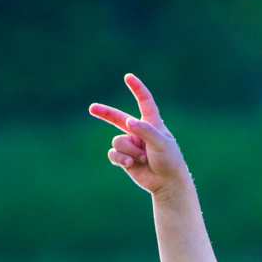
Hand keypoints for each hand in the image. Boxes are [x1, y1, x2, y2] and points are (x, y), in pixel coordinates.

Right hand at [89, 74, 188, 197]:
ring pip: (118, 141)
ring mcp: (131, 146)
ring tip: (143, 159)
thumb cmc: (169, 161)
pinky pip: (113, 154)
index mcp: (152, 124)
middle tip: (92, 108)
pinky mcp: (125, 159)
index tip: (128, 77)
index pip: (145, 102)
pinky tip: (130, 164)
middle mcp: (139, 133)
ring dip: (129, 151)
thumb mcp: (160, 143)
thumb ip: (145, 131)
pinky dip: (120, 159)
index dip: (137, 89)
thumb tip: (128, 122)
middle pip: (118, 119)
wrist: (167, 184)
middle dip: (105, 113)